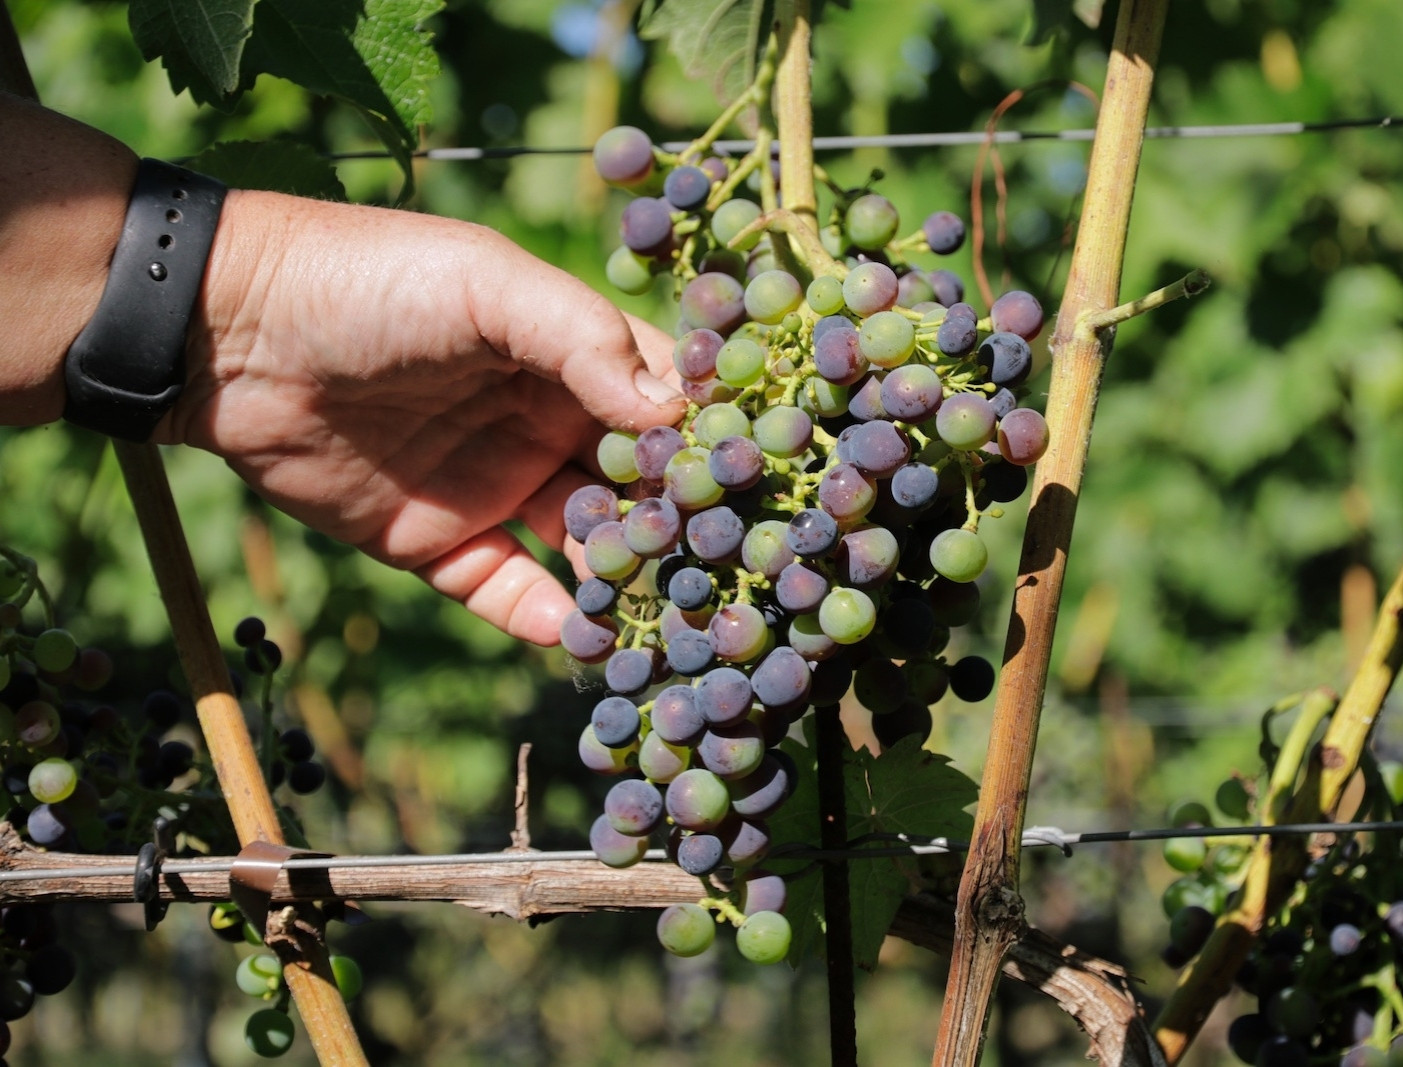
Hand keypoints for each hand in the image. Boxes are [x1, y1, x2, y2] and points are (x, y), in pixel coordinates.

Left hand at [166, 190, 683, 644]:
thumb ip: (580, 339)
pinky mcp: (440, 543)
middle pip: (635, 483)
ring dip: (619, 575)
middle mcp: (545, 422)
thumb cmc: (366, 283)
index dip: (703, 433)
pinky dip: (543, 616)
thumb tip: (672, 414)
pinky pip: (507, 592)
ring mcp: (495, 486)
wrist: (226, 335)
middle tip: (714, 560)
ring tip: (653, 605)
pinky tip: (570, 630)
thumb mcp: (484, 284)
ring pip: (582, 546)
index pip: (662, 397)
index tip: (748, 472)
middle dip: (673, 518)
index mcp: (568, 354)